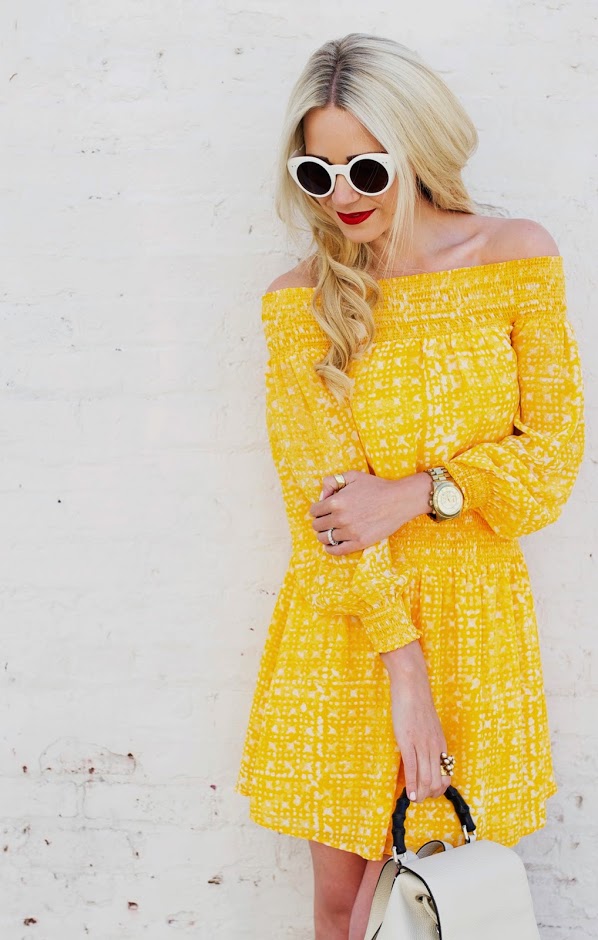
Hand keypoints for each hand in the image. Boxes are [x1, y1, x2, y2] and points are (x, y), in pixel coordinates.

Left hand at [309, 469, 432, 554]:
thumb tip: (322, 495)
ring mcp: (349, 532)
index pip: (314, 511)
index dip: (317, 510)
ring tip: (330, 531)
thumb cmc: (376, 486)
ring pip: (324, 538)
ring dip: (324, 534)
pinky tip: (330, 544)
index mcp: (336, 501)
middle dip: (320, 522)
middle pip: (317, 525)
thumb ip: (333, 481)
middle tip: (327, 520)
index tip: (322, 510)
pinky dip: (330, 548)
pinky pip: (336, 550)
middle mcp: (340, 518)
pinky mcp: (359, 543)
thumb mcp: (353, 475)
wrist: (398, 501)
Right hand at [381, 641, 451, 803]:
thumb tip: (425, 757)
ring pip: (426, 779)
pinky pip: (412, 768)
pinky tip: (408, 793)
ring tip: (414, 799)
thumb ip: (429, 742)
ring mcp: (422, 745)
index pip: (446, 775)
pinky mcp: (408, 742)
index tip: (428, 792)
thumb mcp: (429, 727)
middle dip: (429, 795)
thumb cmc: (418, 705)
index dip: (438, 790)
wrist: (412, 687)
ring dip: (420, 794)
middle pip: (437, 781)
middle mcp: (435, 748)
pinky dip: (411, 784)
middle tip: (420, 798)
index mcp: (441, 744)